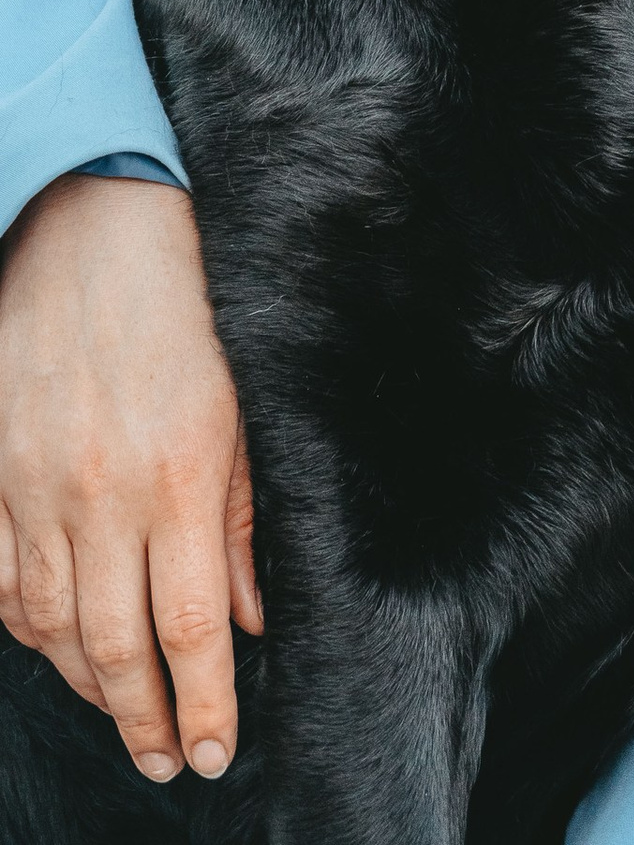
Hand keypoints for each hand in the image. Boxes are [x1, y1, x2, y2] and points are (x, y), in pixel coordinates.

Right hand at [0, 174, 259, 783]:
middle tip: (164, 761)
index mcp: (180, 475)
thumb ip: (245, 517)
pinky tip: (58, 647)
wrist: (93, 231)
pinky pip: (2, 583)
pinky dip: (29, 631)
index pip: (191, 627)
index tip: (211, 754)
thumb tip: (250, 620)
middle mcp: (101, 494)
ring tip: (122, 714)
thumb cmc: (188, 311)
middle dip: (143, 719)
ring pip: (51, 628)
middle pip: (114, 646)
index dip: (201, 703)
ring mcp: (35, 488)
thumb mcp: (244, 406)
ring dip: (87, 687)